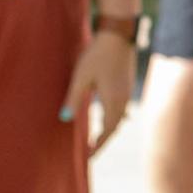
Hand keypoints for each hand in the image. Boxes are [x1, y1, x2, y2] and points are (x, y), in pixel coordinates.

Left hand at [62, 30, 134, 157]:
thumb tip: (64, 120)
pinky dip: (113, 117)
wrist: (118, 34)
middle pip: (114, 127)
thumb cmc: (97, 55)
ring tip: (97, 137)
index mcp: (113, 101)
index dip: (97, 145)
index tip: (88, 157)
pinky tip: (106, 115)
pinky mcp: (127, 83)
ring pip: (119, 117)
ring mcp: (127, 91)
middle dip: (103, 140)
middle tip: (90, 151)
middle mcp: (124, 99)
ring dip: (109, 129)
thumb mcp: (81, 77)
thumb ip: (73, 99)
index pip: (107, 131)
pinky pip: (121, 108)